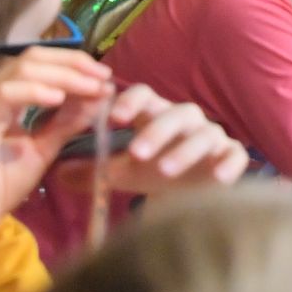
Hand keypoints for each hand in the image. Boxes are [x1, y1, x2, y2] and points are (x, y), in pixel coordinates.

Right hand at [0, 49, 112, 257]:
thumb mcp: (43, 147)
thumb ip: (68, 121)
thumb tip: (101, 95)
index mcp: (1, 96)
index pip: (39, 60)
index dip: (74, 62)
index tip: (105, 75)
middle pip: (33, 57)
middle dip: (75, 64)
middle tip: (105, 78)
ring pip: (23, 70)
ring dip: (64, 75)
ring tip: (92, 88)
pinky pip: (6, 95)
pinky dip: (36, 92)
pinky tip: (60, 99)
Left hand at [101, 85, 248, 195]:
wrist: (189, 196)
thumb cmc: (154, 173)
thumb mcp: (123, 171)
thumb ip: (93, 171)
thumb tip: (57, 173)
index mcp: (156, 115)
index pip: (144, 96)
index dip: (130, 101)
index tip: (113, 118)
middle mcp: (186, 121)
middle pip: (176, 113)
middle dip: (157, 131)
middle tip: (136, 153)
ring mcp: (212, 138)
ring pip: (204, 134)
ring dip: (185, 149)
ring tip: (165, 170)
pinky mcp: (232, 157)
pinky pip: (235, 155)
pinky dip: (228, 163)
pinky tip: (216, 177)